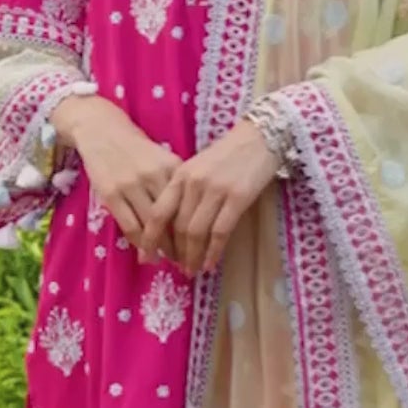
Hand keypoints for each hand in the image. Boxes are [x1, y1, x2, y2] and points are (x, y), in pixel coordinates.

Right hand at [53, 95, 181, 250]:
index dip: (196, 230)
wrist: (102, 131)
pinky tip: (145, 253)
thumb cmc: (137, 149)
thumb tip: (193, 219)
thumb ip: (176, 185)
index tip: (201, 247)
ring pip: (151, 226)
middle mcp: (154, 175)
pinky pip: (130, 226)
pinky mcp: (111, 193)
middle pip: (172, 219)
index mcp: (173, 167)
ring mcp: (131, 184)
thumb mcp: (163, 160)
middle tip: (185, 261)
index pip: (189, 206)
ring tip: (165, 260)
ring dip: (160, 249)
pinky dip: (139, 244)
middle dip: (180, 245)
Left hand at [143, 119, 277, 276]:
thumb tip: (174, 226)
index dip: (150, 239)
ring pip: (197, 233)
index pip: (159, 213)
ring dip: (193, 256)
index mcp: (180, 175)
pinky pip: (220, 232)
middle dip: (176, 253)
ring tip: (192, 270)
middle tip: (178, 268)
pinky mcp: (237, 198)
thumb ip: (184, 191)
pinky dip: (213, 252)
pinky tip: (210, 264)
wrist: (260, 137)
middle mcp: (194, 183)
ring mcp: (215, 190)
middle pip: (178, 227)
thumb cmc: (229, 154)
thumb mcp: (198, 167)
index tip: (147, 257)